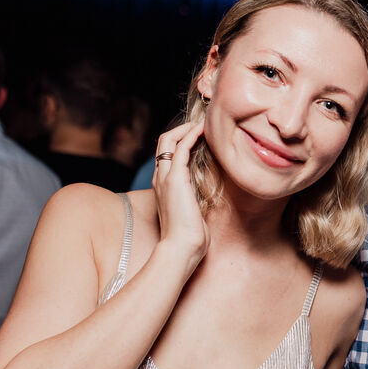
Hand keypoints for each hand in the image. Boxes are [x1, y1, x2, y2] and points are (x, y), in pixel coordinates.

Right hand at [151, 122, 208, 266]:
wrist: (181, 248)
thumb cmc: (189, 236)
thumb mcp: (192, 211)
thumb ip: (195, 197)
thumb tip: (207, 192)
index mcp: (163, 185)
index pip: (166, 154)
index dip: (180, 140)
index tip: (198, 134)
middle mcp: (160, 178)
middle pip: (163, 142)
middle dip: (181, 129)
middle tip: (201, 122)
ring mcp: (165, 177)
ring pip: (168, 140)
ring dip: (186, 127)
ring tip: (203, 121)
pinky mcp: (175, 179)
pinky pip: (181, 148)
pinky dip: (191, 135)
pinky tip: (203, 129)